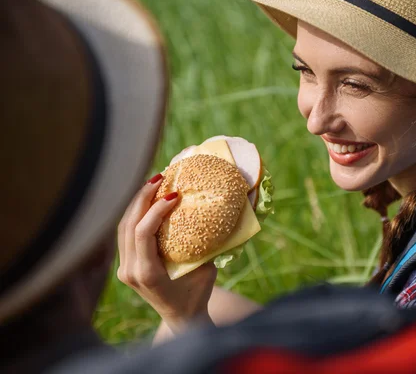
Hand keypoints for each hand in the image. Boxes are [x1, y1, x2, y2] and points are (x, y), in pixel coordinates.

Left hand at [117, 174, 216, 332]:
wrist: (181, 319)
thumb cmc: (197, 295)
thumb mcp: (205, 271)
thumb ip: (203, 247)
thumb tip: (210, 214)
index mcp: (147, 274)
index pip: (142, 233)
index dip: (155, 210)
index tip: (174, 195)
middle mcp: (130, 271)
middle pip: (128, 225)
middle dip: (142, 197)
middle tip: (159, 178)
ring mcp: (124, 268)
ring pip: (123, 227)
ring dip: (137, 203)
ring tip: (153, 183)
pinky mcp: (126, 265)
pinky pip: (125, 233)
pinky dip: (136, 214)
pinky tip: (148, 200)